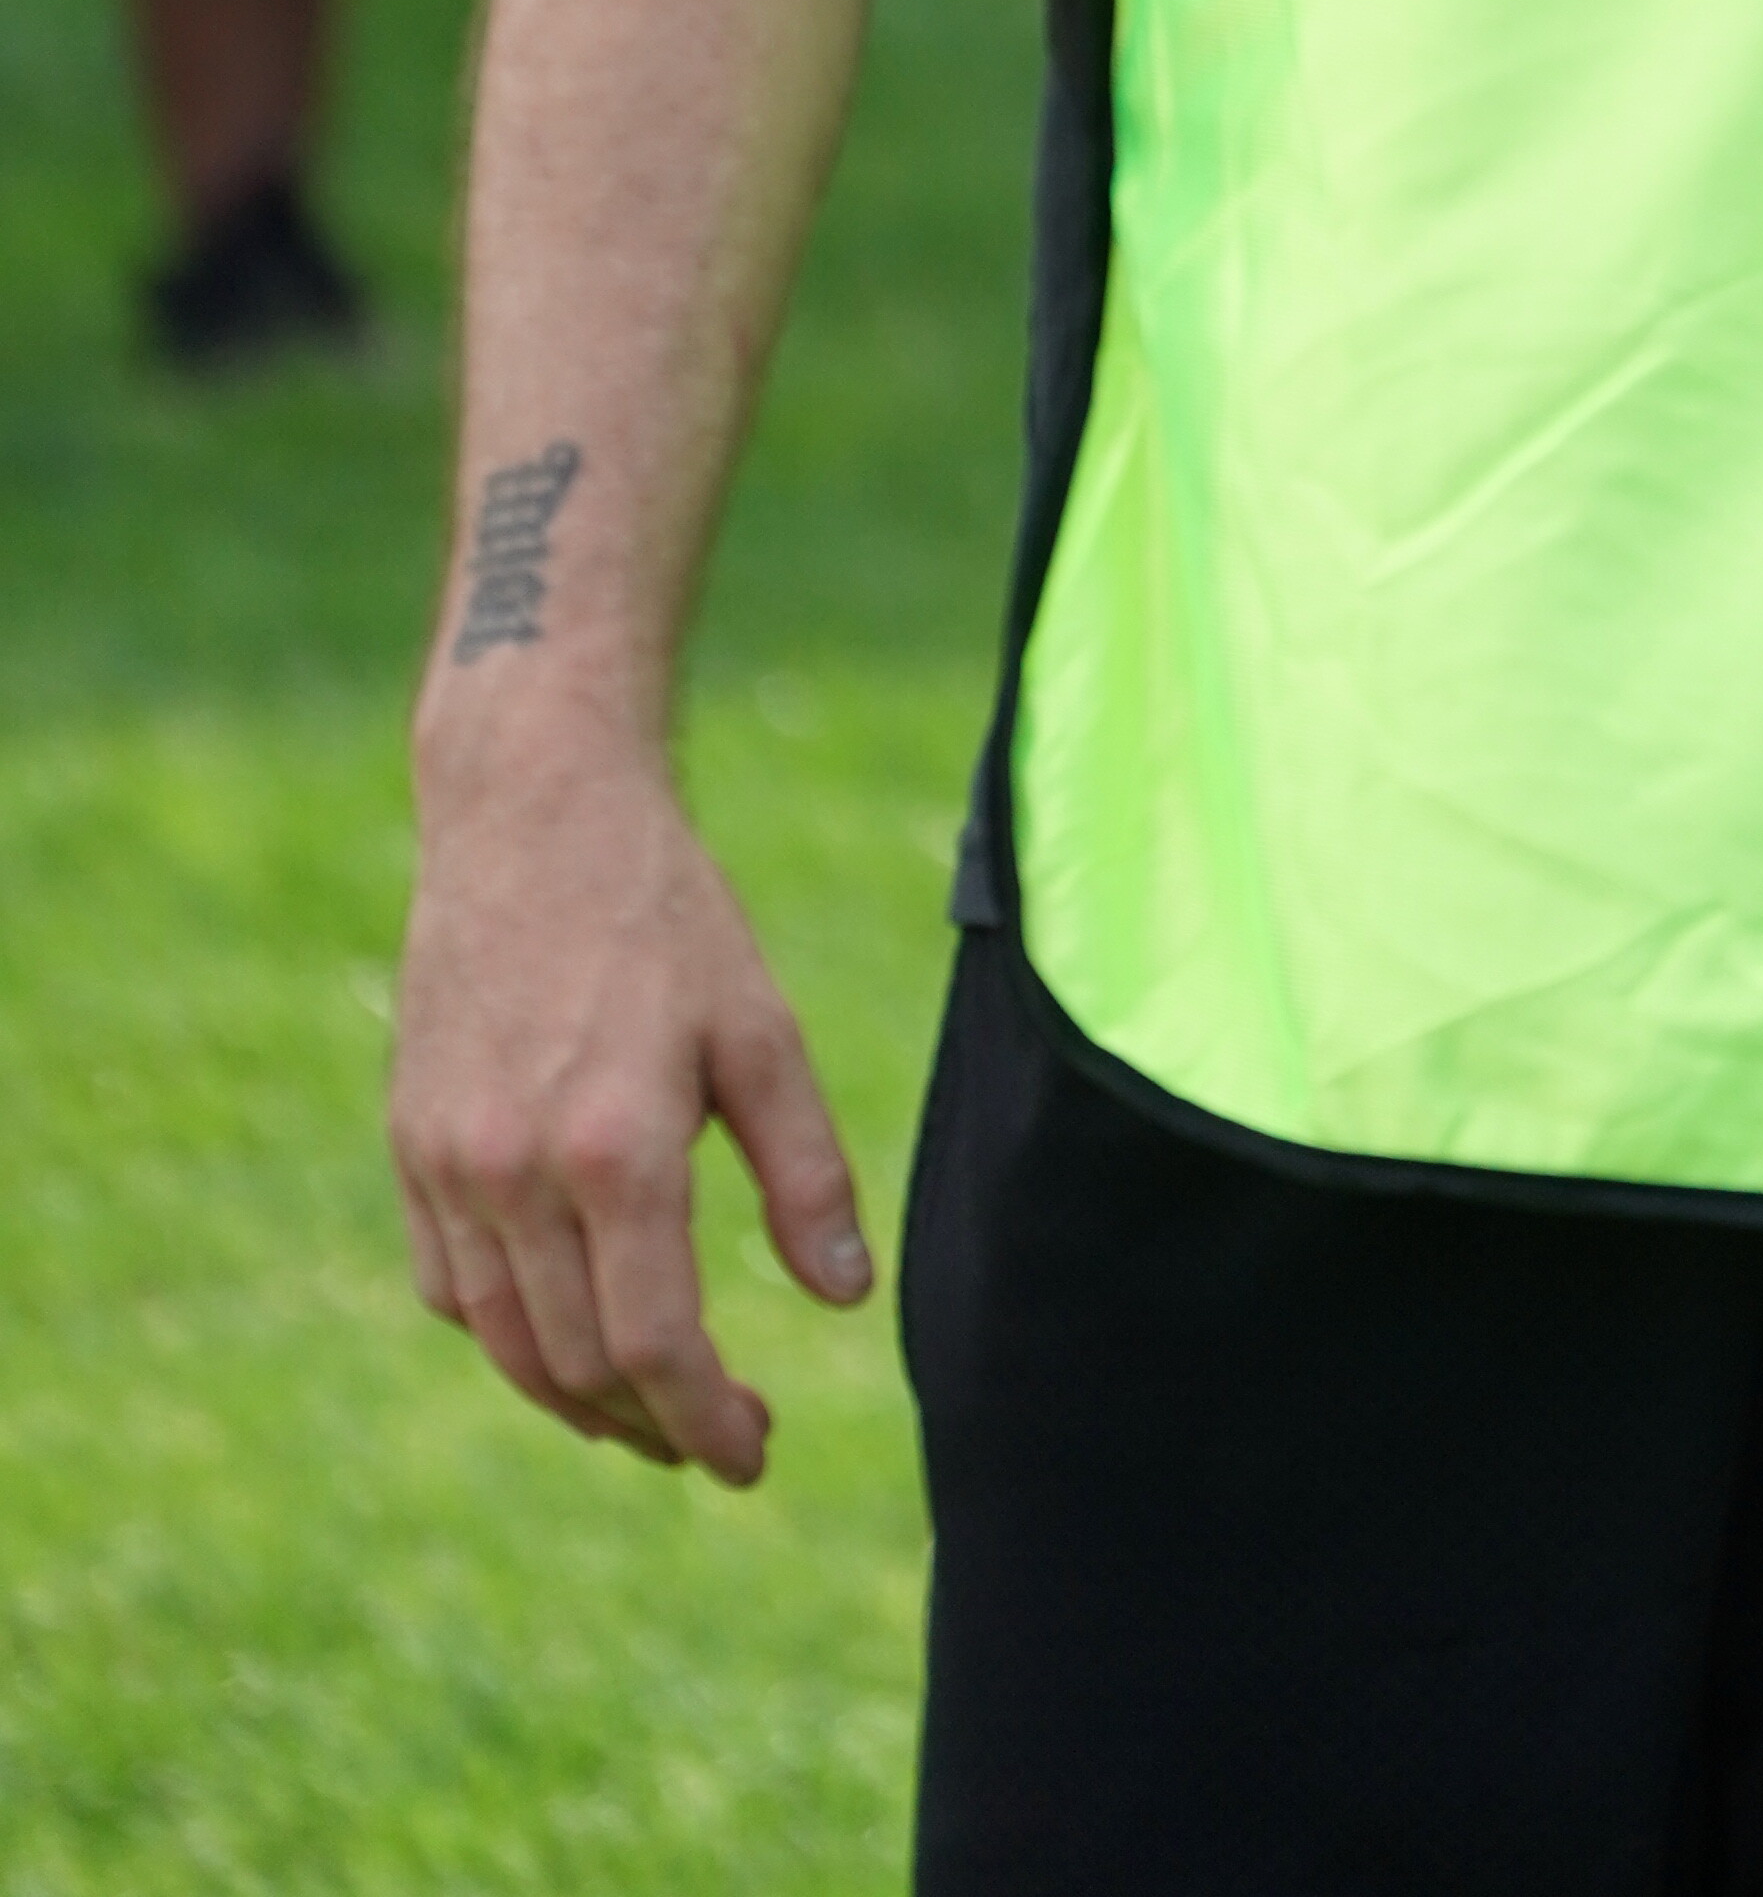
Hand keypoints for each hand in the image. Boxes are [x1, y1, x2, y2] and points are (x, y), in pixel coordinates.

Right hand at [391, 748, 869, 1483]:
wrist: (532, 811)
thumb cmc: (666, 911)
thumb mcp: (761, 1027)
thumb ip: (804, 1171)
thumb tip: (844, 1299)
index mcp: (618, 1149)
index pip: (657, 1347)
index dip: (707, 1425)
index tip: (753, 1457)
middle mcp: (517, 1173)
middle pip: (580, 1366)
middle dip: (654, 1427)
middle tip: (719, 1435)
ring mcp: (449, 1163)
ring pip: (507, 1344)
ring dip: (579, 1401)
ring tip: (649, 1413)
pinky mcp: (411, 1144)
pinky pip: (453, 1288)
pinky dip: (510, 1335)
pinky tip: (566, 1330)